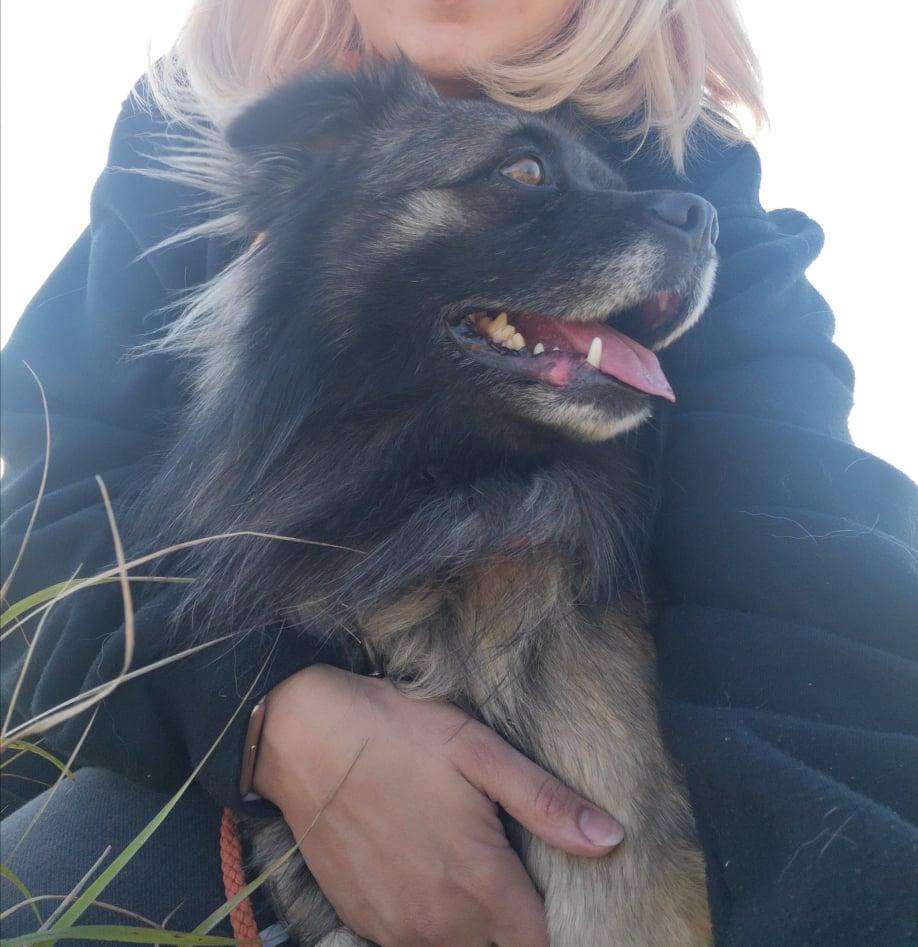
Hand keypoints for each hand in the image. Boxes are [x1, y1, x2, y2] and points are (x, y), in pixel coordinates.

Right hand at [253, 664, 623, 946]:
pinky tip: (426, 876)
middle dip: (513, 925)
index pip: (539, 942)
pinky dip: (428, 925)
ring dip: (470, 929)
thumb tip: (611, 839)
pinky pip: (410, 943)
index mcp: (480, 881)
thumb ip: (545, 802)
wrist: (302, 737)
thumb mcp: (478, 750)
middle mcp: (439, 921)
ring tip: (468, 874)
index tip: (552, 893)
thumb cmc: (396, 734)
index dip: (554, 923)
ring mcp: (395, 927)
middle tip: (509, 875)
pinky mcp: (360, 920)